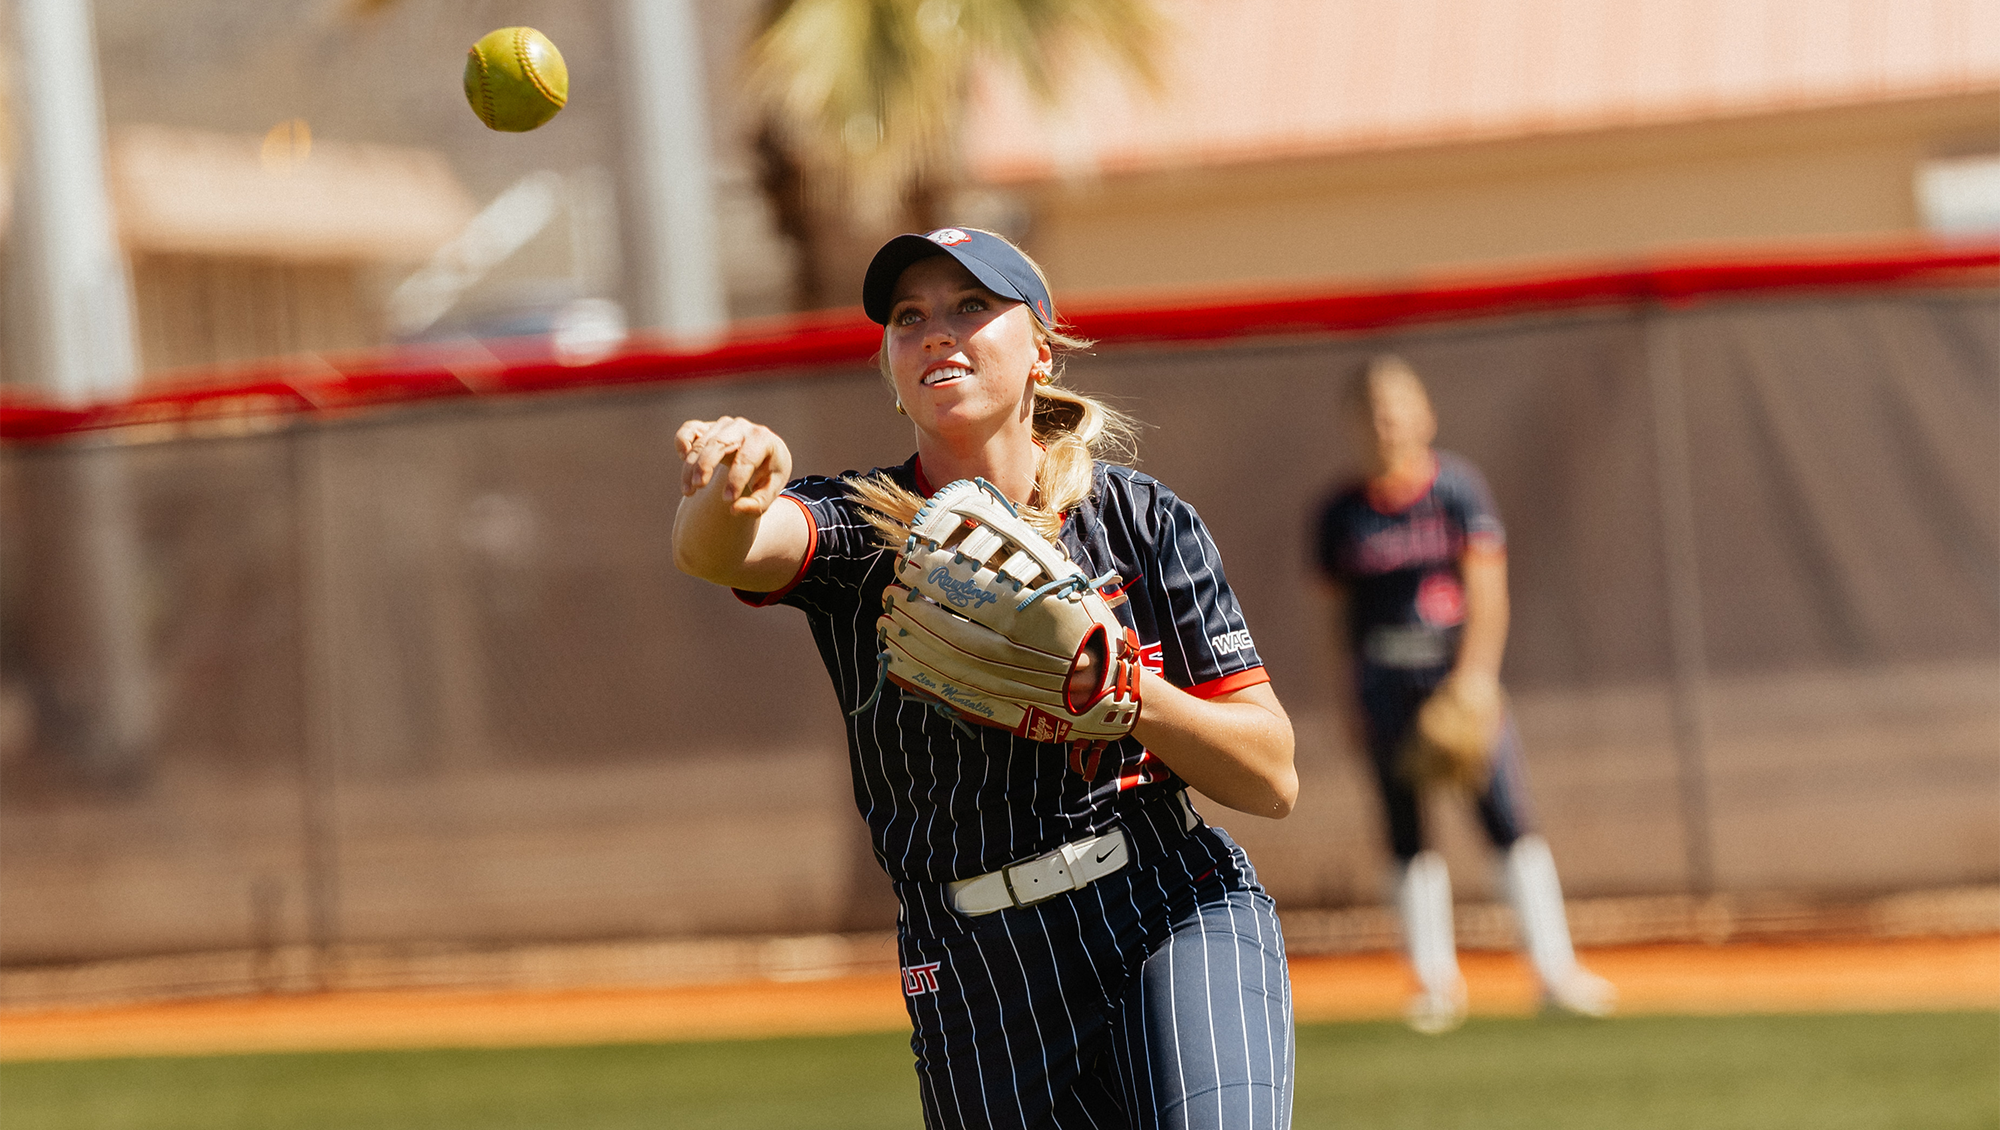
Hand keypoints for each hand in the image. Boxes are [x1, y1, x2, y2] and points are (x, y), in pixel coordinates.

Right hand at [676, 416, 791, 515]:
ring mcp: (723, 425)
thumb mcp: (770, 490)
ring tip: (689, 491)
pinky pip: (690, 429)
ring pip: (701, 443)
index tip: (728, 501)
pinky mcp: (708, 427)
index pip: (746, 459)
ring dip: (690, 466)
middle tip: (698, 488)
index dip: (736, 480)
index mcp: (762, 439)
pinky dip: (682, 441)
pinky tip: (682, 458)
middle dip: (705, 465)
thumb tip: (734, 510)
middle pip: (719, 444)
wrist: (764, 454)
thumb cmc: (767, 473)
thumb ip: (757, 504)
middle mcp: (741, 427)